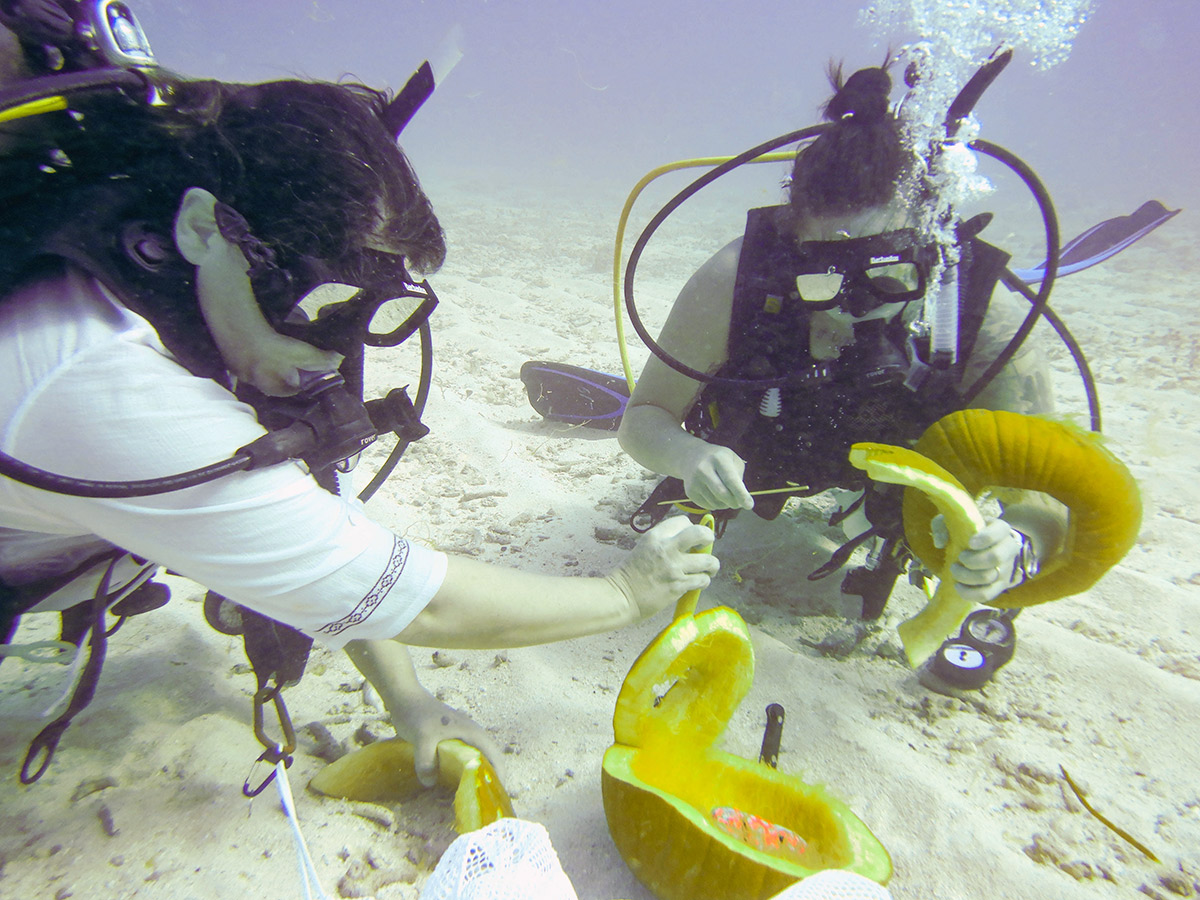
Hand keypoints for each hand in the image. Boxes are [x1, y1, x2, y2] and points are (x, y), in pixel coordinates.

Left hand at [343, 640, 500, 786]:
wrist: (405, 699)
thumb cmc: (418, 715)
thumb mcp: (422, 738)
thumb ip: (426, 761)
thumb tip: (429, 783)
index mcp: (472, 733)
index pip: (495, 756)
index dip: (499, 775)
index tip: (497, 796)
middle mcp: (471, 736)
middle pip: (489, 760)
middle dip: (490, 780)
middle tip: (484, 801)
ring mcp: (462, 738)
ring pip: (477, 760)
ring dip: (478, 777)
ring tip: (473, 797)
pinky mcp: (451, 742)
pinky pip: (463, 760)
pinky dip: (464, 773)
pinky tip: (455, 785)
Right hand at [607, 516, 718, 619]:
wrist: (622, 597)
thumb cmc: (631, 573)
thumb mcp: (644, 547)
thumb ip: (664, 542)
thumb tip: (689, 542)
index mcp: (656, 536)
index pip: (683, 522)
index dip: (690, 529)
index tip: (690, 539)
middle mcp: (667, 548)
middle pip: (700, 533)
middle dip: (708, 538)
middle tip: (706, 545)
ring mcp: (674, 568)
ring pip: (708, 560)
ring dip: (711, 565)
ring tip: (708, 569)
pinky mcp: (679, 586)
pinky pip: (702, 580)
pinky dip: (704, 581)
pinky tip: (698, 582)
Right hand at [680, 443, 753, 510]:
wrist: (690, 456)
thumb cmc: (718, 459)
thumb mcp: (732, 459)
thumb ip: (738, 477)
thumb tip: (740, 499)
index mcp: (718, 459)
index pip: (731, 479)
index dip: (741, 494)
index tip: (749, 505)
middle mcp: (704, 469)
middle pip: (722, 494)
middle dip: (735, 502)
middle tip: (739, 504)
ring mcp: (694, 481)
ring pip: (716, 503)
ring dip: (725, 504)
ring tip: (726, 496)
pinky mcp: (689, 492)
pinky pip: (708, 506)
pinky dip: (716, 505)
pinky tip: (715, 496)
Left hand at [933, 515, 1036, 603]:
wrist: (980, 548)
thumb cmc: (966, 531)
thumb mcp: (952, 521)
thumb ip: (941, 525)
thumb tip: (940, 543)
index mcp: (1001, 529)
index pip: (1001, 530)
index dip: (986, 538)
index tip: (969, 543)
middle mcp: (1009, 548)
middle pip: (996, 557)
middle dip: (973, 560)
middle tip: (959, 557)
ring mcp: (1006, 569)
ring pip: (989, 577)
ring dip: (966, 576)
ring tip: (954, 570)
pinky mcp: (1001, 586)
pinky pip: (987, 594)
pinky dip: (970, 593)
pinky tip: (957, 586)